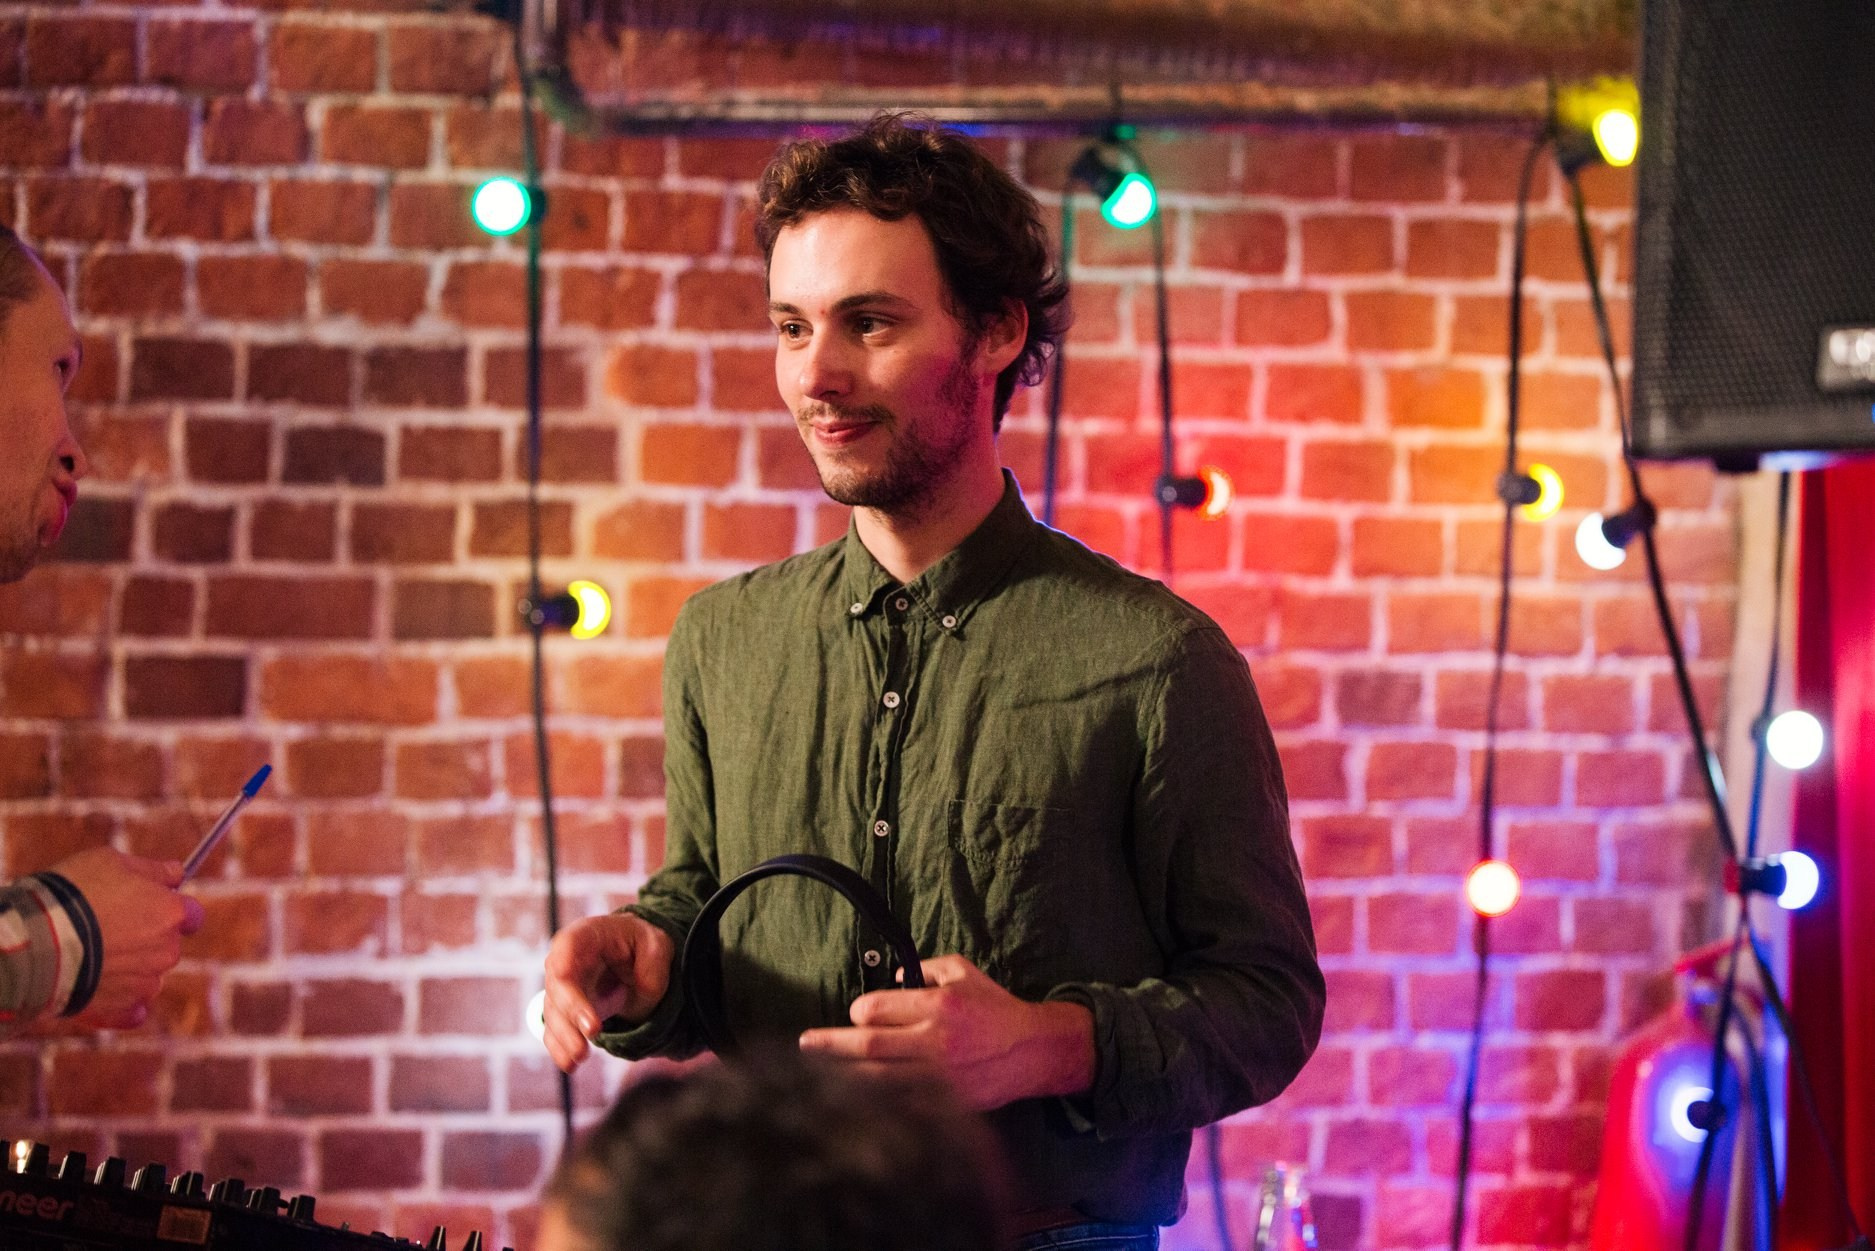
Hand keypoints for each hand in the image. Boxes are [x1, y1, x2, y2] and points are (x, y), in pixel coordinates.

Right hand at [52, 848, 204, 1029]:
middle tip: (106, 930)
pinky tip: (101, 993)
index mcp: (172, 913)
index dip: (172, 910)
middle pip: (166, 946)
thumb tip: (177, 873)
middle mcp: (167, 951)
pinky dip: (120, 1005)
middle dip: (144, 939)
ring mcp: (146, 983)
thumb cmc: (75, 894)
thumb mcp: (113, 862)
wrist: (38, 940)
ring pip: (146, 976)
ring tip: (90, 957)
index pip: (192, 914)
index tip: (153, 907)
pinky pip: (131, 1010)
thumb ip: (153, 870)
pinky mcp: (121, 1009)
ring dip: (128, 969)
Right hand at [542, 912, 675, 1071]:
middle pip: (558, 986)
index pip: (567, 947)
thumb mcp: (657, 944)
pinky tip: (570, 1064)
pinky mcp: (564, 1012)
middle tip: (593, 1033)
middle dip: (570, 1013)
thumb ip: (653, 964)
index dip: (565, 966)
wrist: (629, 957)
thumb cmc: (640, 944)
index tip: (571, 984)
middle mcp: (564, 961)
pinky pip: (555, 1031)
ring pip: (554, 1013)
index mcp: (585, 937)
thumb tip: (643, 992)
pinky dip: (560, 1048)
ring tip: (579, 1058)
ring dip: (565, 1037)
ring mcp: (561, 989)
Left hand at [797, 954, 1094, 1109]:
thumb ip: (925, 969)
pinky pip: (899, 1103)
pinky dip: (873, 1101)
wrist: (1033, 1051)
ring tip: (815, 1074)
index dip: (859, 1010)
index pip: (876, 1009)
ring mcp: (939, 1077)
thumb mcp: (964, 972)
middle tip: (805, 1043)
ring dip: (843, 1077)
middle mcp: (934, 1042)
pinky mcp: (945, 1102)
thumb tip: (891, 980)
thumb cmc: (995, 1007)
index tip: (858, 1013)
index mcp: (938, 1006)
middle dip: (829, 1045)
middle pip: (867, 1046)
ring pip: (877, 1079)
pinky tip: (853, 1099)